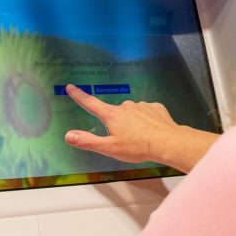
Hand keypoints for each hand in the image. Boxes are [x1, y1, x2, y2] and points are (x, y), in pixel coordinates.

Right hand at [64, 84, 218, 172]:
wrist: (167, 142)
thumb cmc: (138, 147)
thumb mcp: (109, 148)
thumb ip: (88, 141)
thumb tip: (68, 136)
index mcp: (112, 115)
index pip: (91, 103)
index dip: (79, 96)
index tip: (70, 87)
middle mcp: (125, 106)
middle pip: (114, 113)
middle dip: (116, 124)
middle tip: (125, 140)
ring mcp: (141, 105)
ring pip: (131, 113)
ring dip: (132, 122)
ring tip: (140, 138)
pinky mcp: (155, 107)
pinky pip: (146, 112)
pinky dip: (146, 120)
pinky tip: (151, 130)